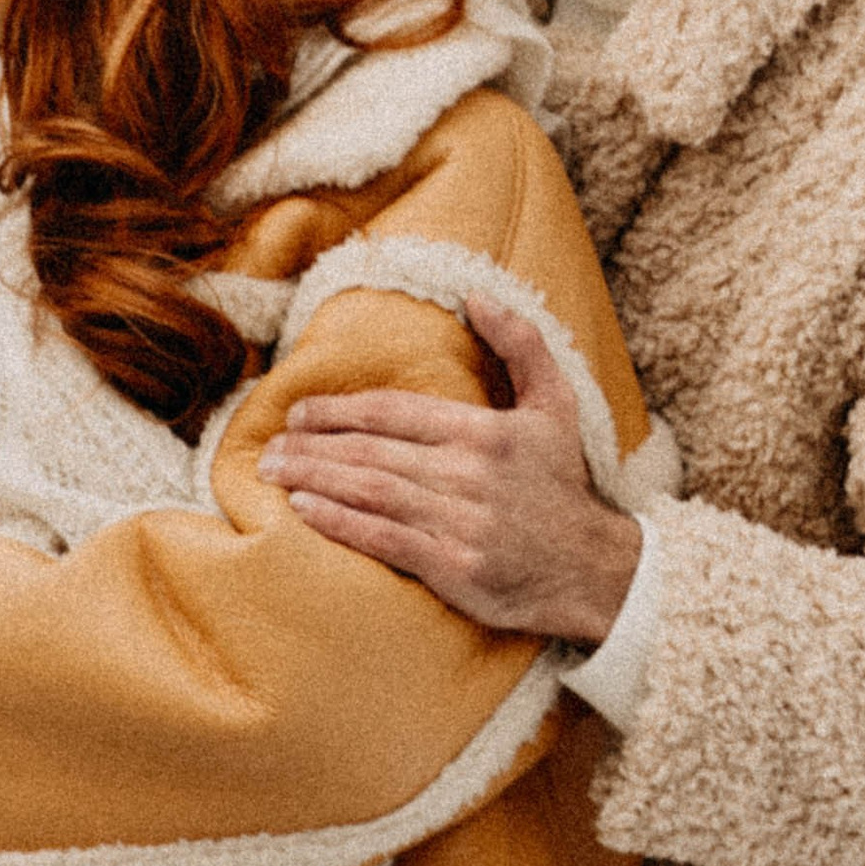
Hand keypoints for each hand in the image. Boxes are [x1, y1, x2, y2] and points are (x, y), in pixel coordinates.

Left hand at [261, 293, 642, 643]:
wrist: (594, 569)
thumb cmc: (562, 484)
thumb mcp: (556, 404)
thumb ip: (520, 344)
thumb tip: (477, 296)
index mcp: (484, 431)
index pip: (394, 411)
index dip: (338, 410)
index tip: (297, 412)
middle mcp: (468, 472)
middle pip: (371, 450)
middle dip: (311, 445)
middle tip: (269, 446)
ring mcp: (460, 521)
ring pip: (370, 490)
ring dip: (313, 478)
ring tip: (272, 472)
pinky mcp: (455, 567)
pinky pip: (385, 538)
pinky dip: (340, 522)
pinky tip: (304, 510)